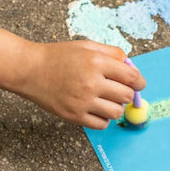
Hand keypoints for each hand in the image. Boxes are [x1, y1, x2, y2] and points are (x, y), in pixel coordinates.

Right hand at [19, 40, 143, 128]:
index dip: (139, 82)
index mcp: (96, 62)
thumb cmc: (58, 56)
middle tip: (117, 89)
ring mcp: (83, 101)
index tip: (138, 84)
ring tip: (104, 99)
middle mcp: (91, 82)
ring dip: (114, 106)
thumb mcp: (86, 46)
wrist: (30, 69)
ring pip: (116, 112)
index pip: (131, 77)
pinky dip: (103, 118)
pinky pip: (102, 124)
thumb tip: (132, 67)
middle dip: (126, 93)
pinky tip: (95, 108)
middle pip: (126, 95)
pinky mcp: (74, 116)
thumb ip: (111, 53)